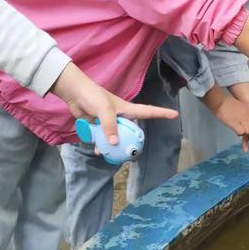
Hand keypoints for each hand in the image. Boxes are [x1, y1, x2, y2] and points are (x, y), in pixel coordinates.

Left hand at [51, 63, 177, 143]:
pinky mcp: (98, 126)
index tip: (175, 114)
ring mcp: (109, 122)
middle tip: (133, 151)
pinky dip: (102, 146)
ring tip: (111, 156)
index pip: (148, 112)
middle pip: (132, 131)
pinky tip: (98, 151)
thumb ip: (110, 126)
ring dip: (114, 147)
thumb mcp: (104, 110)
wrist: (74, 93)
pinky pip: (104, 139)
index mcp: (127, 109)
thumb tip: (115, 143)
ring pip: (117, 138)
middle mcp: (121, 117)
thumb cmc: (92, 96)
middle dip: (133, 141)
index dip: (161, 113)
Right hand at [214, 96, 248, 136]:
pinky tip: (234, 128)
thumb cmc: (227, 103)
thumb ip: (246, 113)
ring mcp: (241, 119)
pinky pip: (241, 133)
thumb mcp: (241, 106)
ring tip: (238, 128)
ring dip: (244, 132)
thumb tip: (247, 121)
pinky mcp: (235, 123)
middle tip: (246, 131)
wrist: (219, 101)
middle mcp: (247, 114)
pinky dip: (238, 132)